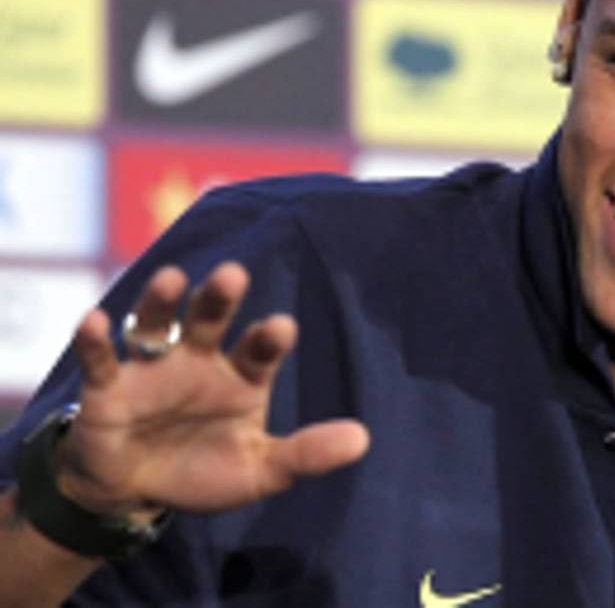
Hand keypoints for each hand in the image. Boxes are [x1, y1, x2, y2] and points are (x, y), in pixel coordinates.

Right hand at [57, 262, 369, 516]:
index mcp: (241, 376)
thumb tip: (364, 440)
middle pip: (210, 320)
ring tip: (172, 279)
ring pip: (157, 325)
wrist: (136, 495)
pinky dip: (95, 340)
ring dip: (162, 302)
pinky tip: (96, 320)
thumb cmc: (204, 471)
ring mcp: (152, 369)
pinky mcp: (108, 388)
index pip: (259, 350)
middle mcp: (199, 361)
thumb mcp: (260, 470)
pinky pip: (100, 359)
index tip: (281, 327)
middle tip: (233, 275)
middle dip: (219, 298)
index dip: (268, 338)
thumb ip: (307, 453)